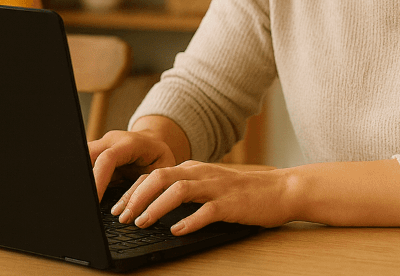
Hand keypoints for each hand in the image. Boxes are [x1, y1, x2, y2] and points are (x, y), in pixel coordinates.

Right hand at [89, 129, 177, 201]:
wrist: (153, 142)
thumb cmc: (159, 159)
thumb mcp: (164, 172)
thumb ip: (152, 188)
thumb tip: (141, 210)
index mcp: (130, 144)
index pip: (108, 159)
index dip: (98, 180)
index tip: (95, 201)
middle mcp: (113, 140)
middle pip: (89, 154)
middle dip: (86, 179)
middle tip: (89, 202)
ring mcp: (102, 144)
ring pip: (84, 158)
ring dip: (85, 178)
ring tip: (90, 199)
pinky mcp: (96, 152)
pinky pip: (86, 163)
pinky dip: (87, 178)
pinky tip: (91, 193)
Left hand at [109, 160, 293, 234]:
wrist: (281, 190)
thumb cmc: (243, 192)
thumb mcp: (209, 185)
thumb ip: (186, 190)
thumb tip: (153, 205)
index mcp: (193, 168)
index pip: (154, 175)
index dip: (132, 191)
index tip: (118, 208)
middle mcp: (201, 173)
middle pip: (160, 177)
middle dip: (136, 197)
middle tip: (122, 217)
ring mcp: (216, 187)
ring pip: (178, 191)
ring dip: (156, 207)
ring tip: (142, 223)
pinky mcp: (231, 203)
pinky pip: (206, 211)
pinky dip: (188, 221)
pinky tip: (176, 231)